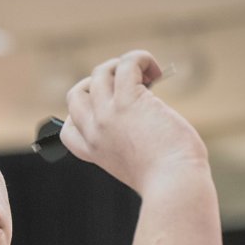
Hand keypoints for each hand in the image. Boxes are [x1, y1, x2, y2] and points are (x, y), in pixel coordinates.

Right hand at [59, 50, 208, 193]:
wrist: (175, 185)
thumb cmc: (168, 179)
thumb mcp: (138, 163)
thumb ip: (131, 142)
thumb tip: (147, 108)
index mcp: (95, 152)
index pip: (69, 129)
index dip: (85, 113)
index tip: (110, 111)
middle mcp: (95, 132)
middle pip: (77, 94)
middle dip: (100, 84)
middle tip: (130, 89)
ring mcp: (108, 116)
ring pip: (100, 73)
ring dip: (122, 66)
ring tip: (148, 77)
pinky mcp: (130, 101)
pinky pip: (126, 65)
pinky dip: (140, 59)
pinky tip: (156, 71)